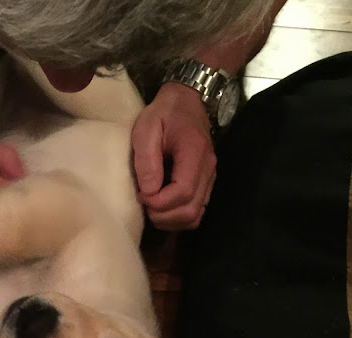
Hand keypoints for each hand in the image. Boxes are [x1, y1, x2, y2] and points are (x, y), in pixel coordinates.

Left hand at [132, 82, 215, 230]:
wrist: (187, 102)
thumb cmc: (164, 114)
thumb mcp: (146, 128)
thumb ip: (147, 159)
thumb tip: (148, 191)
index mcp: (194, 153)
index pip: (183, 192)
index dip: (159, 202)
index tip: (141, 195)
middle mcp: (208, 169)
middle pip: (190, 210)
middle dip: (163, 215)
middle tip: (144, 205)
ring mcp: (210, 178)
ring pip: (194, 216)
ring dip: (170, 220)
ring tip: (151, 208)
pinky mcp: (206, 184)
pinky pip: (196, 212)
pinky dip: (178, 218)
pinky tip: (162, 209)